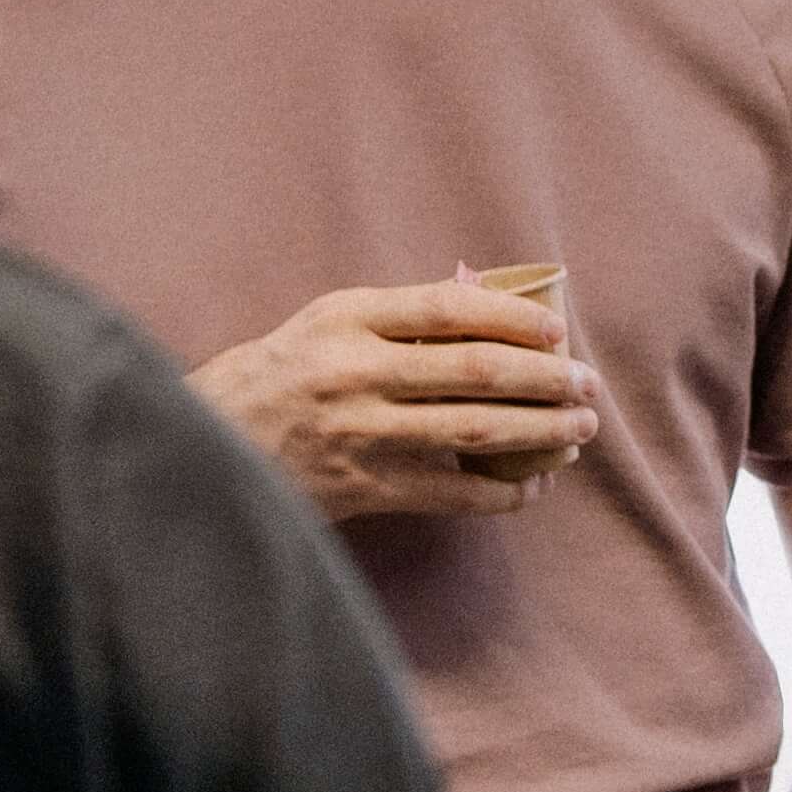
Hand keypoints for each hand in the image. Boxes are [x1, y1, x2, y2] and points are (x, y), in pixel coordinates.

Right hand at [187, 280, 599, 522]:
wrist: (204, 445)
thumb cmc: (278, 376)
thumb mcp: (325, 324)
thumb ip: (399, 315)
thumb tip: (491, 298)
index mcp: (347, 319)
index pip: (449, 309)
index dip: (515, 319)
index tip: (558, 333)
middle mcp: (353, 371)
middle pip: (477, 371)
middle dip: (547, 380)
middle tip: (587, 385)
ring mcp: (359, 432)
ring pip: (475, 431)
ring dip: (540, 433)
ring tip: (580, 430)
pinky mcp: (361, 487)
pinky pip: (451, 492)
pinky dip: (501, 493)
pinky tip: (531, 488)